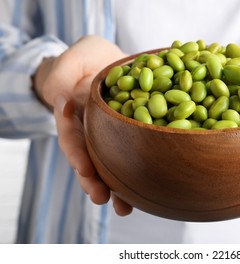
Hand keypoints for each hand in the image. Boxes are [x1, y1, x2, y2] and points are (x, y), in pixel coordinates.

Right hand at [33, 35, 132, 215]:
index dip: (77, 153)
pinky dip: (138, 171)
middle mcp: (91, 130)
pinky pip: (132, 153)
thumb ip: (64, 76)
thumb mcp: (72, 58)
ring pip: (111, 163)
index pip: (72, 136)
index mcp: (75, 114)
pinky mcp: (128, 133)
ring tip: (124, 208)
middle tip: (100, 197)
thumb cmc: (84, 58)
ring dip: (116, 186)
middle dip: (94, 180)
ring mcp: (109, 134)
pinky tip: (149, 190)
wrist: (104, 61)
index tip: (83, 168)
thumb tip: (64, 102)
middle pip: (90, 159)